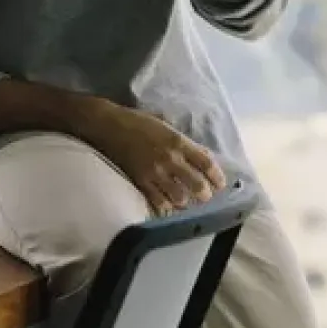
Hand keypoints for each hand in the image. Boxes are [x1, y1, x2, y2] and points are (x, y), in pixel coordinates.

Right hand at [89, 104, 226, 215]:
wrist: (107, 125)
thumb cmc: (136, 121)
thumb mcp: (164, 126)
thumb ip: (183, 142)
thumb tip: (202, 156)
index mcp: (177, 141)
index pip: (207, 164)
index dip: (217, 177)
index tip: (219, 184)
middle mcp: (170, 159)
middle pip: (198, 186)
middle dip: (204, 194)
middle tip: (203, 195)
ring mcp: (155, 172)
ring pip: (180, 198)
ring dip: (184, 201)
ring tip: (183, 199)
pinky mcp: (140, 181)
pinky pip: (159, 202)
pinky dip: (166, 205)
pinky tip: (166, 202)